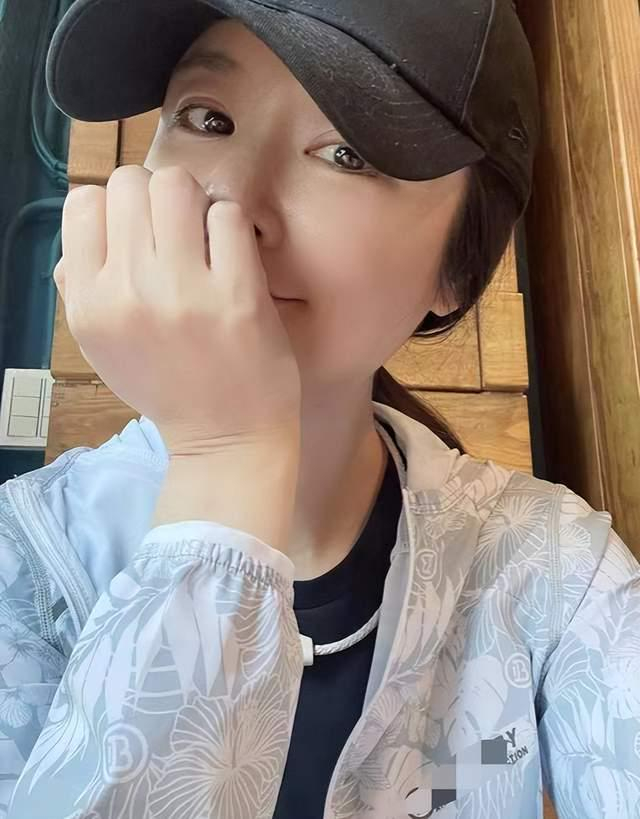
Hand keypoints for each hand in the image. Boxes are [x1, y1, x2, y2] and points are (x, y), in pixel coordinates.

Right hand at [53, 164, 301, 455]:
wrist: (225, 436)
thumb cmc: (164, 386)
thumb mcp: (100, 346)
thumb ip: (79, 286)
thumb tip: (84, 225)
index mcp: (90, 304)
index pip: (82, 201)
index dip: (113, 207)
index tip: (136, 231)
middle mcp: (129, 293)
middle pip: (130, 182)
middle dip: (154, 197)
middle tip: (174, 229)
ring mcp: (184, 292)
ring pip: (176, 185)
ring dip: (193, 202)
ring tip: (203, 236)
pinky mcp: (238, 294)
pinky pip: (228, 214)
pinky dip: (230, 224)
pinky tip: (232, 254)